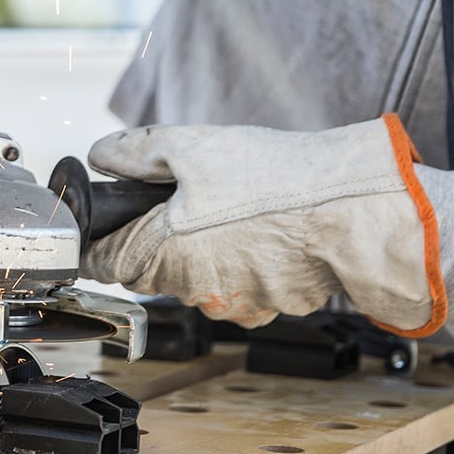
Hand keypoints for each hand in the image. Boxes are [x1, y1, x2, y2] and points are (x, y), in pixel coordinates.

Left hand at [79, 118, 442, 335]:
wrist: (353, 212)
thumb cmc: (273, 181)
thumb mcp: (189, 147)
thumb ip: (134, 152)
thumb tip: (101, 154)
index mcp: (156, 253)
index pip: (100, 261)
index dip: (100, 237)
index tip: (109, 220)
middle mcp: (188, 289)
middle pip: (149, 267)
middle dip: (157, 236)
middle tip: (188, 198)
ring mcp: (231, 303)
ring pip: (198, 277)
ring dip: (205, 250)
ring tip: (236, 210)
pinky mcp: (271, 306)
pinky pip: (243, 284)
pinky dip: (247, 262)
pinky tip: (267, 232)